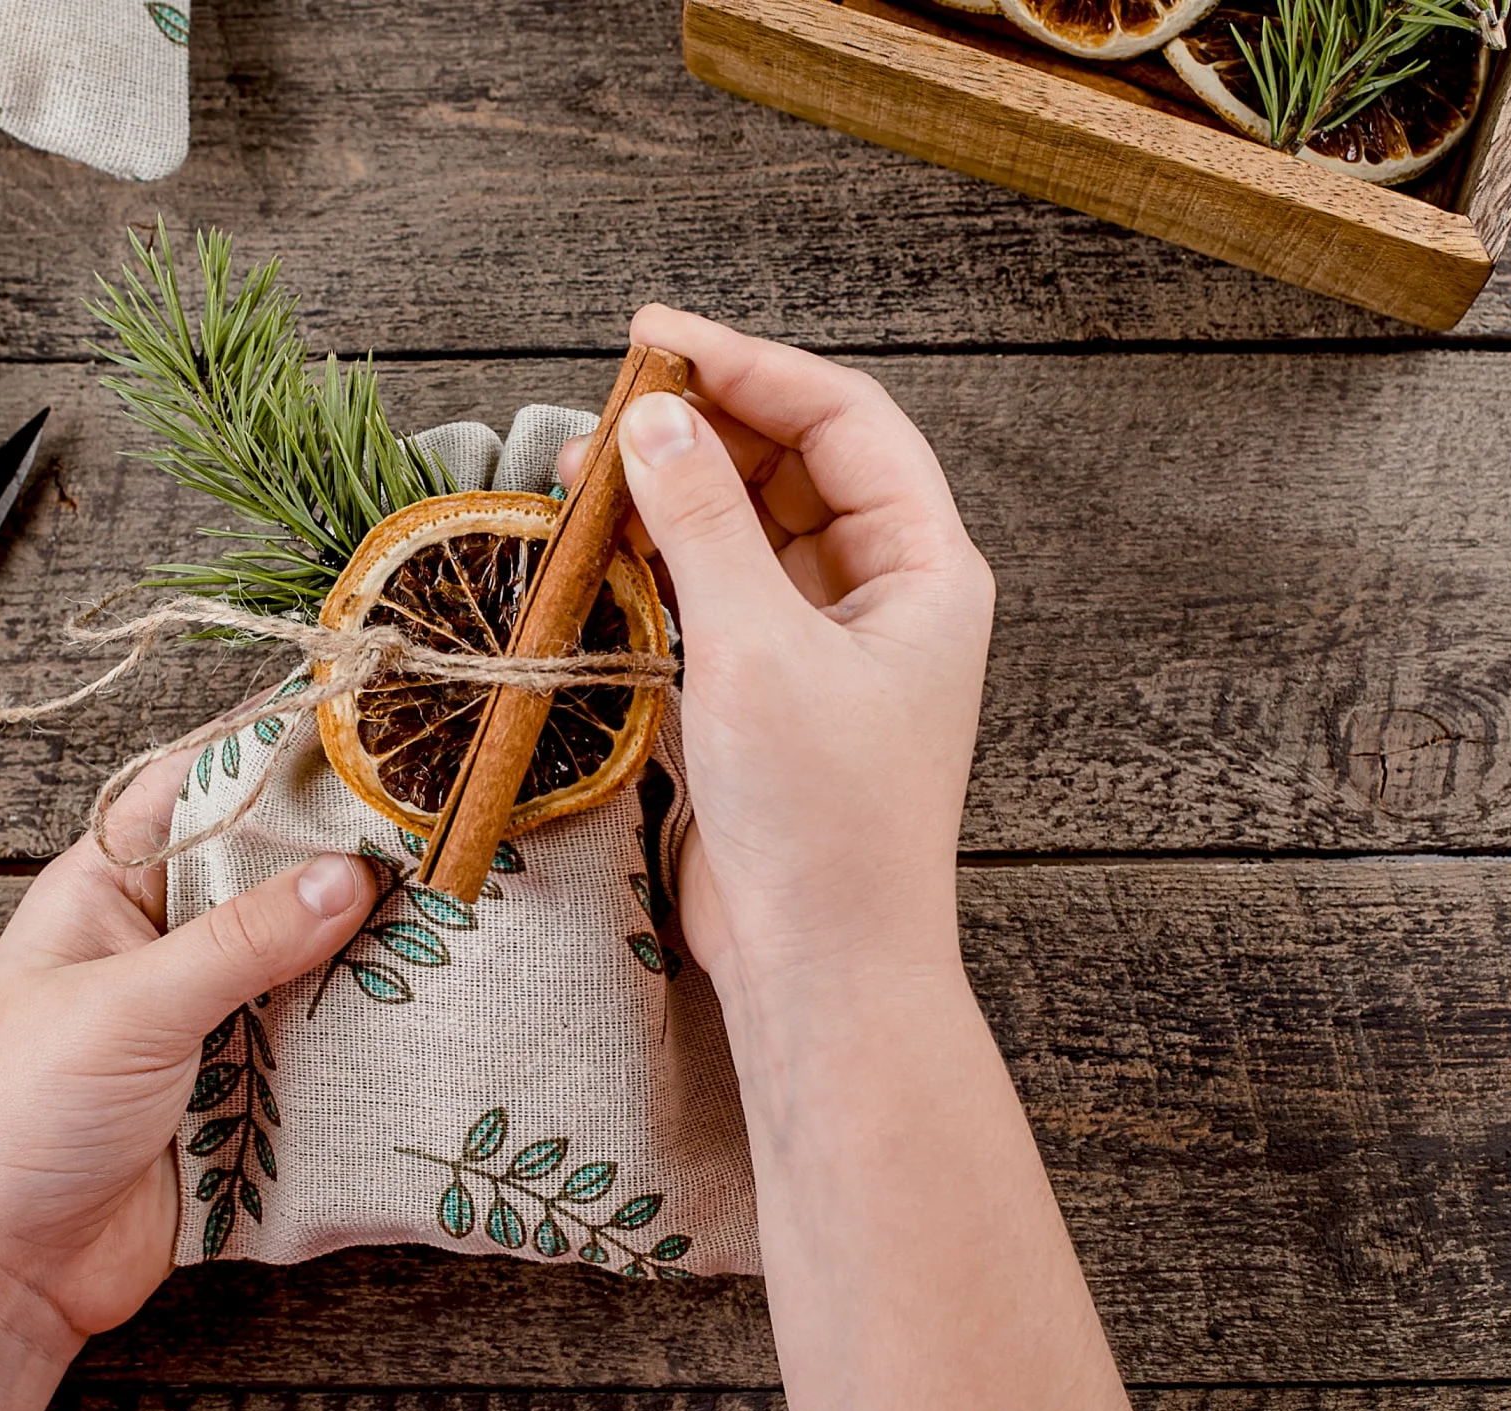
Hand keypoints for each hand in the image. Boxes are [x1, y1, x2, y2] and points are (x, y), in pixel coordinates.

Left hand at [0, 751, 380, 1410]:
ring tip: (453, 916)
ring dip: (364, 950)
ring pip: (302, 960)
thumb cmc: (12, 1121)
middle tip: (437, 832)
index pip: (197, 788)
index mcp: (106, 890)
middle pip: (267, 874)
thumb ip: (240, 941)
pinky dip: (363, 1034)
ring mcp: (202, 1019)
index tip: (366, 735)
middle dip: (345, 859)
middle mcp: (159, 943)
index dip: (274, 757)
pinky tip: (424, 1014)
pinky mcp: (238, 1092)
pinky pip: (314, 1046)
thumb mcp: (128, 1008)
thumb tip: (347, 876)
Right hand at [560, 305, 994, 1001]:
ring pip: (749, 529)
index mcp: (924, 569)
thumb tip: (653, 419)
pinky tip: (601, 545)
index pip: (844, 421)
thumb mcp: (756, 652)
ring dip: (675, 493)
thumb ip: (703, 523)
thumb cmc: (821, 820)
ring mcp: (825, 646)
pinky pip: (715, 595)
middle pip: (796, 464)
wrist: (821, 972)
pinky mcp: (769, 696)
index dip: (751, 366)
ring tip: (586, 467)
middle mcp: (883, 595)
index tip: (655, 338)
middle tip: (610, 400)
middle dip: (707, 425)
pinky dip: (662, 563)